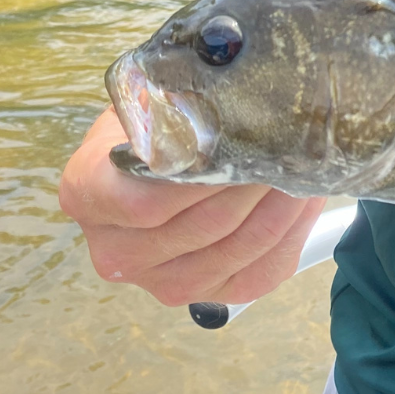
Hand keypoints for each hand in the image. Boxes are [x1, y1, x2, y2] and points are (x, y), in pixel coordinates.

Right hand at [57, 108, 325, 308]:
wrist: (159, 153)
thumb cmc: (158, 120)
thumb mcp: (153, 97)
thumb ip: (177, 103)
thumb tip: (232, 98)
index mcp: (88, 194)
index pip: (148, 200)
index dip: (205, 177)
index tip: (246, 145)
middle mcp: (115, 250)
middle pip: (203, 227)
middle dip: (257, 184)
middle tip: (294, 151)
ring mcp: (158, 282)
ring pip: (236, 252)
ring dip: (281, 210)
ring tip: (306, 170)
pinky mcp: (206, 296)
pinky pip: (259, 274)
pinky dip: (290, 236)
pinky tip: (304, 201)